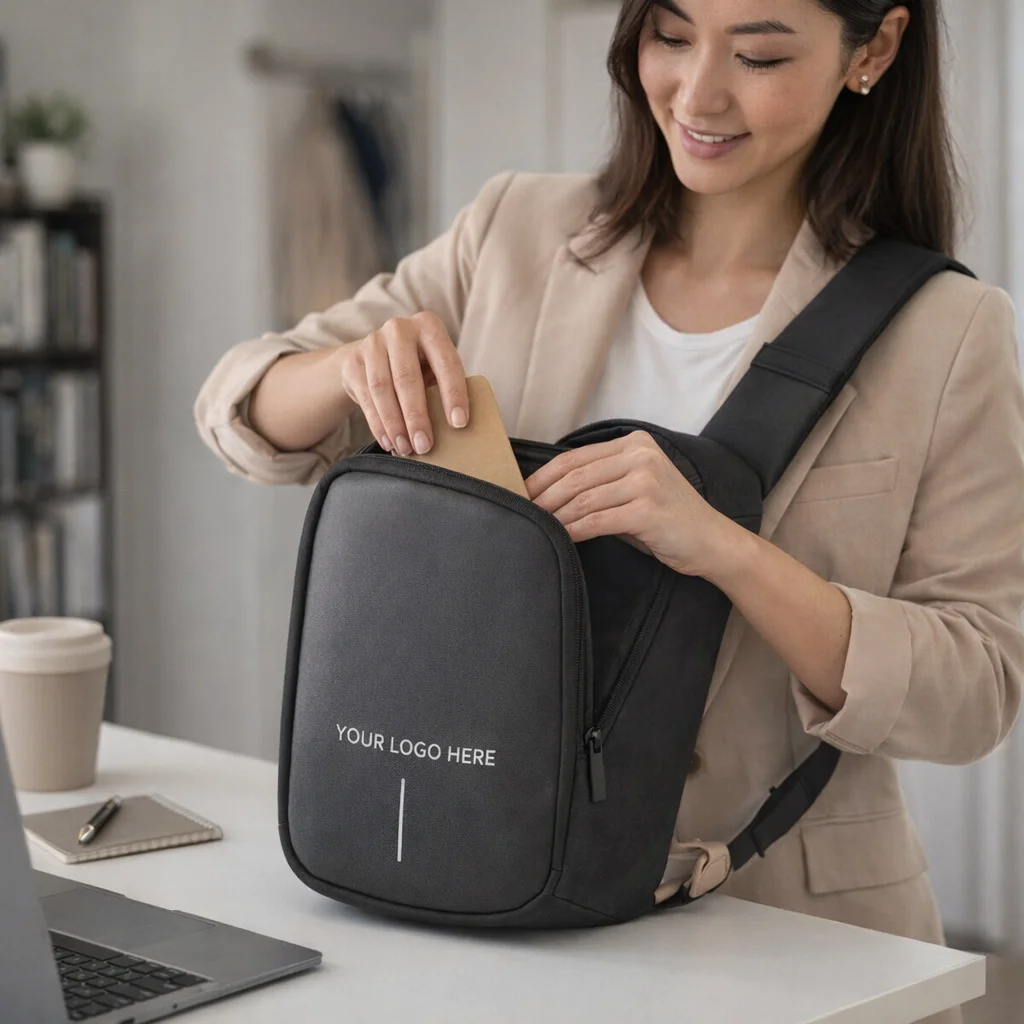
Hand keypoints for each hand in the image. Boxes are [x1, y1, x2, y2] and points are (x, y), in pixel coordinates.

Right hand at [335, 311, 468, 455]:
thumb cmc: (416, 366)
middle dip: (417, 416)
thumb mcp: (434, 367)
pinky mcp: (353, 362)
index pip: (446, 362)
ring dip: (395, 424)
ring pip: (382, 389)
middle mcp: (399, 330)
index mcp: (429, 327)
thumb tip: (456, 429)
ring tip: (406, 448)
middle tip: (425, 445)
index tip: (459, 423)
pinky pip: (366, 398)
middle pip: (407, 377)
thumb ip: (443, 387)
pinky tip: (389, 442)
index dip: (454, 394)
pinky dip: (378, 425)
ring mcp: (372, 343)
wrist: (371, 355)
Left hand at [524, 430, 736, 577]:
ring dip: (554, 516)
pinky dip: (573, 531)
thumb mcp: (634, 489)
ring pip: (582, 499)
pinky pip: (596, 520)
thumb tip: (549, 493)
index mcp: (634, 444)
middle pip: (574, 476)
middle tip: (522, 514)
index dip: (542, 477)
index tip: (521, 493)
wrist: (711, 542)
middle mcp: (640, 456)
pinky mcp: (647, 509)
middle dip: (543, 498)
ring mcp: (645, 481)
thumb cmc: (668, 519)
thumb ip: (600, 483)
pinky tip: (561, 539)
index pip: (574, 458)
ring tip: (537, 528)